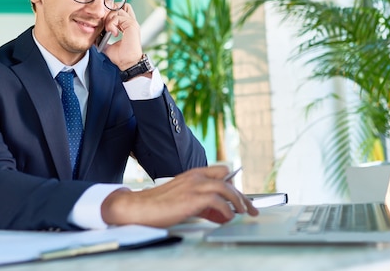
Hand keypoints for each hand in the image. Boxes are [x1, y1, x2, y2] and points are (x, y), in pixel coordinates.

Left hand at [100, 3, 143, 69]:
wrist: (127, 63)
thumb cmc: (121, 56)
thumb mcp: (107, 45)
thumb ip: (102, 38)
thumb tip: (93, 36)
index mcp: (127, 26)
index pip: (120, 9)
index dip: (110, 12)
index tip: (103, 22)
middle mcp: (130, 22)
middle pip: (118, 6)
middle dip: (108, 13)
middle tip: (104, 25)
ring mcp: (132, 23)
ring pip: (117, 10)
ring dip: (109, 19)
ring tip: (108, 30)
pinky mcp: (132, 25)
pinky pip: (118, 17)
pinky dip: (112, 24)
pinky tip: (113, 33)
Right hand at [101, 165, 258, 227]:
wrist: (138, 207)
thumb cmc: (158, 204)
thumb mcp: (184, 199)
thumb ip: (202, 203)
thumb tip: (220, 213)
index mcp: (193, 174)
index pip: (222, 172)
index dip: (234, 185)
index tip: (243, 198)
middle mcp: (196, 176)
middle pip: (228, 181)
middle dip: (242, 196)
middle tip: (251, 209)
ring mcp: (194, 186)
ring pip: (226, 188)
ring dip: (238, 201)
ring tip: (243, 213)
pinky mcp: (191, 198)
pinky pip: (217, 201)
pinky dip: (226, 210)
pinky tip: (227, 218)